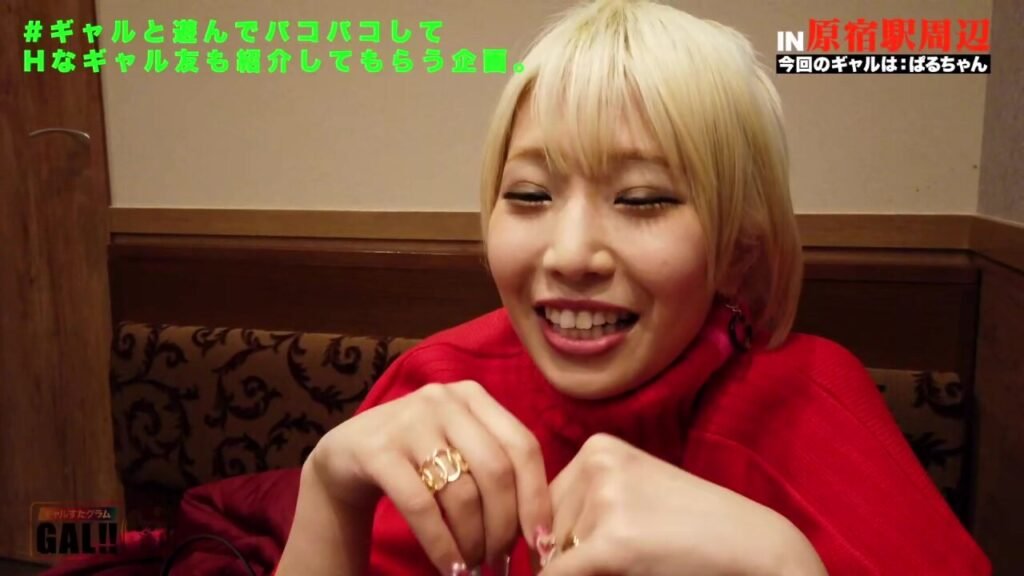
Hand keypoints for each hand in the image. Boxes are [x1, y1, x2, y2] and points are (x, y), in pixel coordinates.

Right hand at [307, 380, 552, 572]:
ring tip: (474, 567)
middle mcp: (444, 399)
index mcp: (474, 396)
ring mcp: (409, 421)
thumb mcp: (460, 448)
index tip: (542, 542)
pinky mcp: (377, 450)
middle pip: (496, 470)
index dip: (537, 497)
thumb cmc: (418, 459)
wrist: (347, 456)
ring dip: (473, 541)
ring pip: (461, 492)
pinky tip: (449, 567)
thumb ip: (497, 469)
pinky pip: (421, 506)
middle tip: (500, 561)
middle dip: (504, 526)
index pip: (523, 446)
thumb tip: (542, 530)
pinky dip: (441, 545)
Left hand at [539, 434, 826, 575]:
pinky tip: (609, 571)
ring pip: (554, 554)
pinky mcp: (613, 540)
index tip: (590, 549)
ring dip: (584, 569)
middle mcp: (597, 462)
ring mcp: (606, 497)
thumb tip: (533, 543)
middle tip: (631, 554)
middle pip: (545, 526)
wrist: (753, 546)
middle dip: (570, 554)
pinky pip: (559, 575)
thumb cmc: (694, 528)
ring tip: (640, 560)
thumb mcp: (634, 495)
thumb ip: (584, 507)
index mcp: (599, 447)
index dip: (559, 535)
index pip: (546, 500)